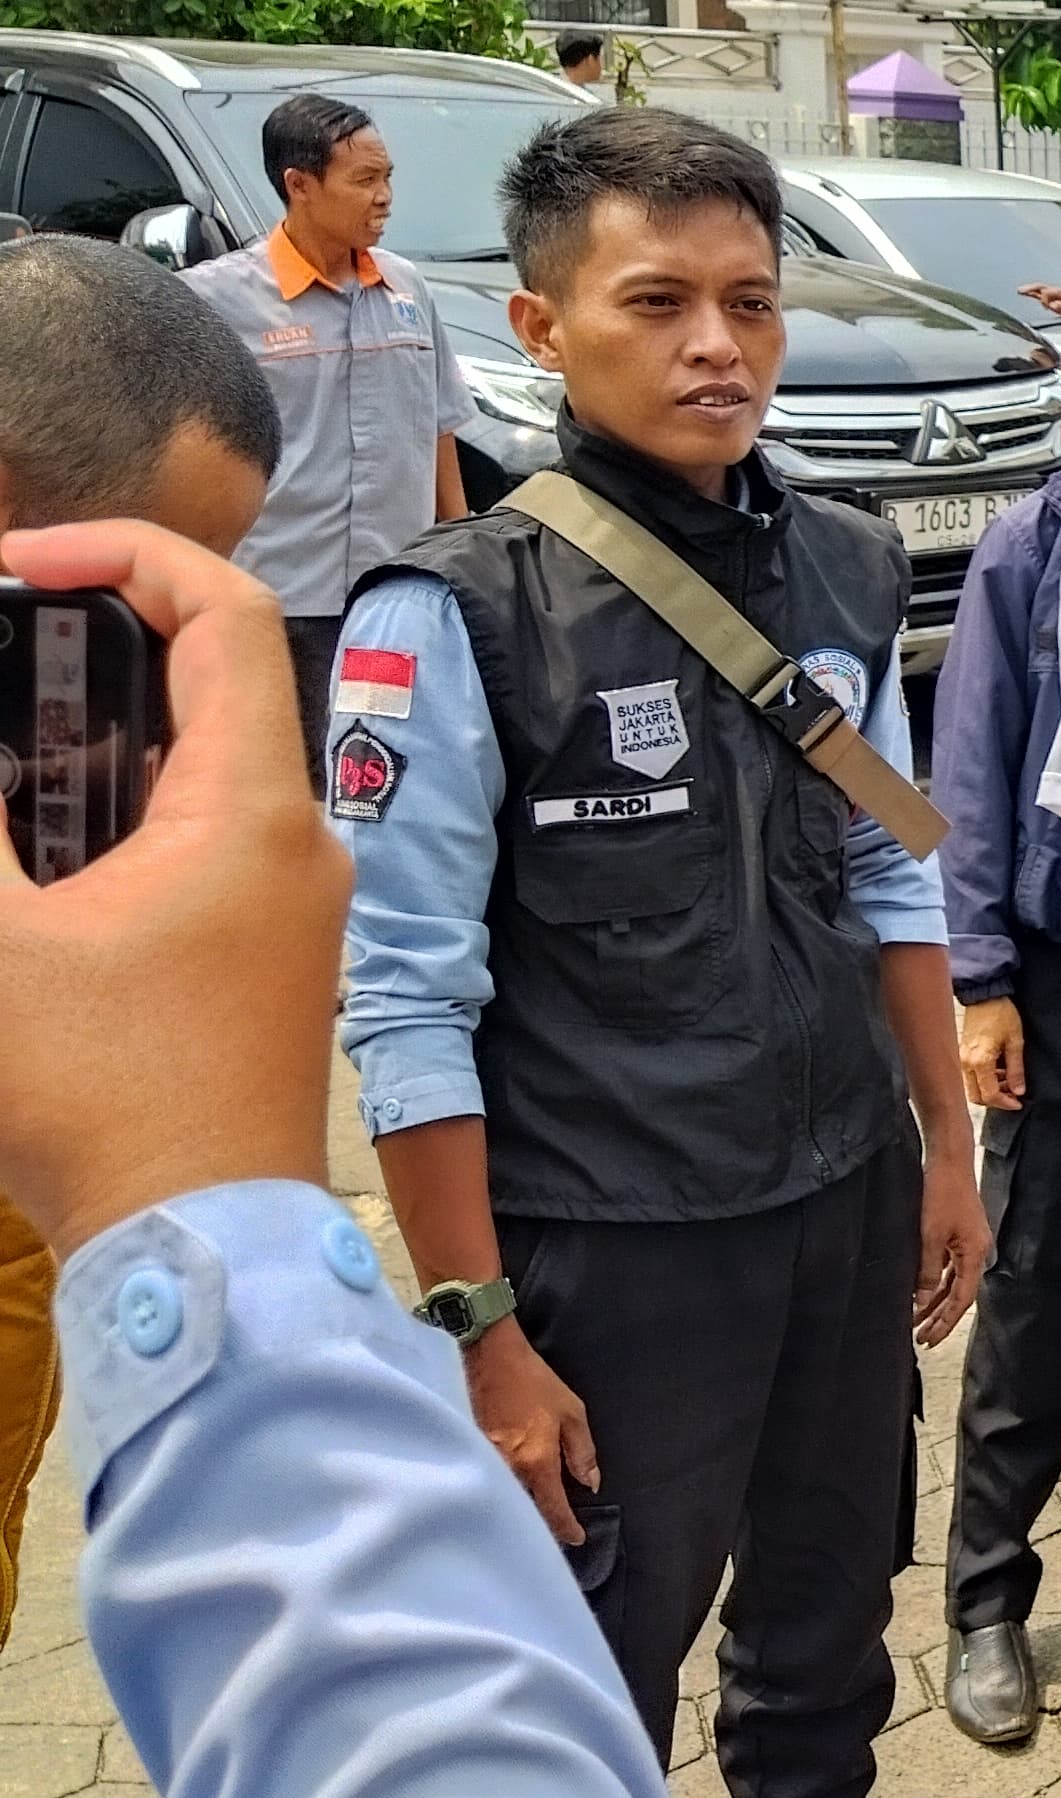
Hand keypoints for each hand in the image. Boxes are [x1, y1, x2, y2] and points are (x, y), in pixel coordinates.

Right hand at [0, 522, 343, 1257]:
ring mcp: (290, 893)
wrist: (197, 1243)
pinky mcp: (266, 945)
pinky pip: (197, 829)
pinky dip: (116, 801)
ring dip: (92, 729)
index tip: (14, 562)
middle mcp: (294, 835)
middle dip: (88, 642)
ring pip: (196, 758)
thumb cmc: (104, 1105)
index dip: (122, 555)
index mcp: (252, 808)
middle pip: (208, 676)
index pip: (222, 612)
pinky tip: (31, 826)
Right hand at [465, 1321, 599, 1545]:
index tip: (577, 1540)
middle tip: (556, 1535)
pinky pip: (488, 1484)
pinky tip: (509, 1498)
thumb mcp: (572, 1412)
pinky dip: (500, 1495)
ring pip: (504, 1501)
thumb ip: (582, 1452)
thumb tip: (590, 1483)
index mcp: (536, 1461)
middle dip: (540, 1527)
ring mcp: (483, 1464)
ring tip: (535, 1523)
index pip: (552, 1508)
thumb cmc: (533, 1381)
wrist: (487, 1357)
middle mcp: (506, 1470)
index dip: (565, 1529)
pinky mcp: (468, 1455)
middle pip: (524, 1511)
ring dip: (519, 1513)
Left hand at [914, 1150, 987, 1344]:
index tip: (930, 1339)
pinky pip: (947, 1267)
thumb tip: (920, 1301)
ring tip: (916, 1321)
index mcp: (975, 1253)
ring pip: (951, 1282)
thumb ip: (926, 1270)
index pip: (962, 1299)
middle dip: (940, 1317)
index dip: (946, 1322)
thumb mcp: (930, 1235)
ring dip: (935, 1302)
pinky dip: (934, 1282)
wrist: (948, 1160)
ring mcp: (967, 1242)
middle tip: (921, 1339)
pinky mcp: (957, 1234)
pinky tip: (920, 1293)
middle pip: (958, 1294)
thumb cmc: (942, 1192)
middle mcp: (975, 1251)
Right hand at [959, 997, 1025, 1109]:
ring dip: (990, 1090)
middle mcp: (966, 1063)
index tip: (1018, 1103)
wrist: (985, 996)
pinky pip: (970, 1076)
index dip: (1005, 1103)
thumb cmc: (1001, 1014)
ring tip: (1009, 1082)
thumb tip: (1019, 1091)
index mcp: (979, 1061)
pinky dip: (984, 1080)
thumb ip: (1016, 1069)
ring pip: (972, 1088)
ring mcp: (961, 1059)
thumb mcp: (1015, 1042)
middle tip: (1013, 1095)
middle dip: (996, 1100)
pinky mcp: (961, 1054)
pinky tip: (999, 1072)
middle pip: (976, 1097)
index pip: (989, 1095)